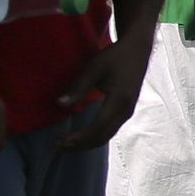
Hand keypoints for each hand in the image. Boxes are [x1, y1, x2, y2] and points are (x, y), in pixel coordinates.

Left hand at [56, 30, 153, 149]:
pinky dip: (93, 137)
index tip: (59, 140)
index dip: (78, 137)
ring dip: (85, 143)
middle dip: (79, 145)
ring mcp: (127, 112)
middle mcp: (125, 110)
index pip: (97, 127)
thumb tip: (60, 104)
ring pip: (106, 136)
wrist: (137, 50)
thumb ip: (78, 87)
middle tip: (56, 145)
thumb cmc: (115, 56)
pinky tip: (80, 136)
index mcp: (119, 99)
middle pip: (101, 137)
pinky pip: (109, 130)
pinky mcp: (125, 112)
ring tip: (65, 144)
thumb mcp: (94, 67)